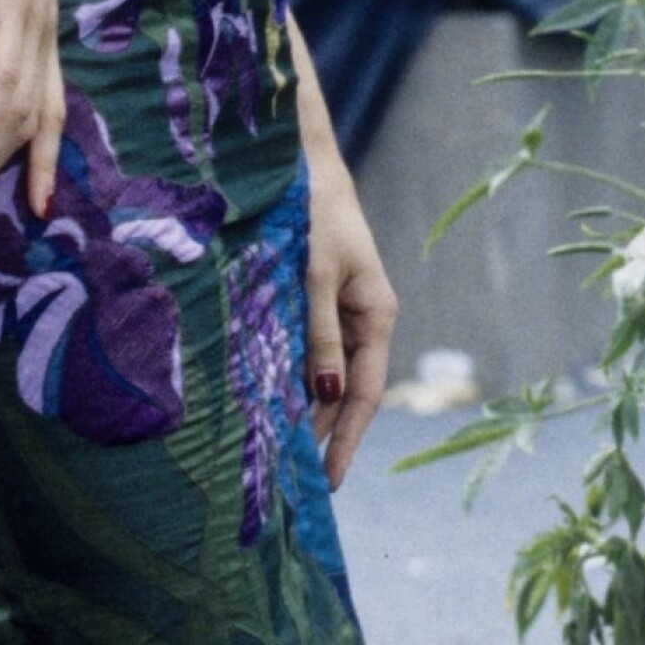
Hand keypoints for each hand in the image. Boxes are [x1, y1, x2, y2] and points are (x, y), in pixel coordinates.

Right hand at [0, 0, 64, 222]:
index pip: (44, 104)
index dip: (36, 152)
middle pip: (42, 119)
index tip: (28, 200)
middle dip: (20, 171)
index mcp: (32, 30)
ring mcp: (33, 22)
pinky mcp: (17, 7)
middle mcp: (42, 35)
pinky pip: (10, 76)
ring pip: (22, 109)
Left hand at [302, 162, 396, 489]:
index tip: (327, 481)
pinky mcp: (315, 297)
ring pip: (323, 370)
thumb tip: (327, 396)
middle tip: (292, 479)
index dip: (346, 439)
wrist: (302, 162)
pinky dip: (291, 372)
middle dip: (321, 431)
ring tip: (276, 449)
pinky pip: (307, 346)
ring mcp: (339, 309)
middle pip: (344, 390)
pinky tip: (267, 396)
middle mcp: (362, 318)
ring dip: (302, 405)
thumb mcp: (316, 275)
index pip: (364, 394)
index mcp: (377, 315)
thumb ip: (320, 334)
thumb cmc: (315, 212)